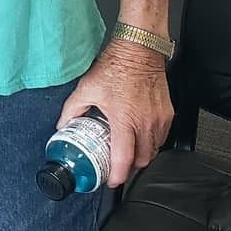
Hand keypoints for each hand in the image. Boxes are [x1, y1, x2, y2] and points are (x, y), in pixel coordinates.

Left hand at [57, 38, 173, 187]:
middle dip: (130, 168)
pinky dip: (151, 142)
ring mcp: (159, 119)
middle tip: (118, 166)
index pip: (124, 158)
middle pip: (143, 160)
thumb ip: (72, 108)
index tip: (111, 181)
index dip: (117, 175)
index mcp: (124, 119)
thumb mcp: (87, 87)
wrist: (138, 49)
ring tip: (128, 151)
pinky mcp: (168, 113)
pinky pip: (162, 137)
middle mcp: (144, 122)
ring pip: (154, 150)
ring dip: (142, 155)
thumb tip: (63, 124)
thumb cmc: (116, 66)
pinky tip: (140, 135)